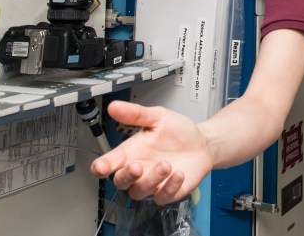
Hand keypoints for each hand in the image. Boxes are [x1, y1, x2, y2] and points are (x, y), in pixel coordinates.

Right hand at [90, 101, 210, 204]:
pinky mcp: (168, 192)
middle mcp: (139, 170)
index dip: (101, 167)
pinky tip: (178, 174)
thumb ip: (136, 114)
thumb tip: (114, 106)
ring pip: (139, 191)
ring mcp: (152, 183)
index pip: (109, 163)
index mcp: (132, 151)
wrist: (202, 143)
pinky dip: (169, 188)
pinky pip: (162, 197)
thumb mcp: (158, 117)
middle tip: (136, 166)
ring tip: (166, 164)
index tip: (101, 167)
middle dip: (126, 176)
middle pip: (120, 182)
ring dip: (151, 180)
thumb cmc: (178, 131)